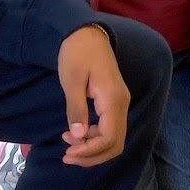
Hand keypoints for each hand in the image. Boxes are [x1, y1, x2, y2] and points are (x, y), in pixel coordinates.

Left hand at [57, 25, 129, 166]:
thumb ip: (76, 109)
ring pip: (114, 138)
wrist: (87, 33)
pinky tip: (76, 133)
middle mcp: (121, 104)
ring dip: (92, 148)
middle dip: (92, 156)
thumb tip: (77, 136)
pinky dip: (94, 138)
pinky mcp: (114, 102)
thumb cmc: (77, 53)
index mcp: (112, 100)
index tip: (67, 152)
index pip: (109, 138)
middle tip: (67, 156)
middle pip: (116, 144)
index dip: (90, 151)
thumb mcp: (72, 80)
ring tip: (68, 145)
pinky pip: (109, 128)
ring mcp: (120, 103)